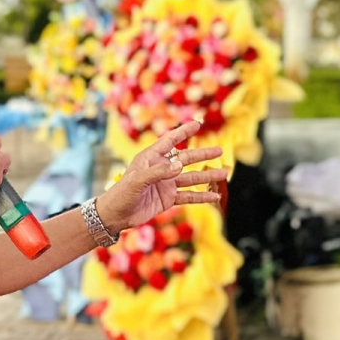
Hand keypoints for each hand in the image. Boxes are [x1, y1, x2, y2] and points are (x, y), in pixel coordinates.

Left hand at [98, 122, 226, 231]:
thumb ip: (158, 172)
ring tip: (224, 174)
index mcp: (151, 158)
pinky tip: (214, 197)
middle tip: (220, 151)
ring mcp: (166, 184)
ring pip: (191, 178)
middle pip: (186, 159)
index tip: (198, 123)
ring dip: (206, 177)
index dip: (183, 132)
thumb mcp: (137, 180)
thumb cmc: (121, 193)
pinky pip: (188, 196)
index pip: (170, 141)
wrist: (116, 216)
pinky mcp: (168, 199)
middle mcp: (161, 169)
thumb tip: (179, 165)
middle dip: (203, 155)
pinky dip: (201, 196)